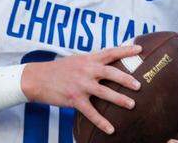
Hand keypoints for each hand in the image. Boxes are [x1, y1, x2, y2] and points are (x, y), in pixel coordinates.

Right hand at [20, 44, 141, 135]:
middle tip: (139, 85)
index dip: (125, 50)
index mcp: (87, 59)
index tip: (140, 48)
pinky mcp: (74, 99)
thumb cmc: (58, 70)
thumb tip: (108, 62)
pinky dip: (102, 122)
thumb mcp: (75, 61)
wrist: (37, 78)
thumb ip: (91, 62)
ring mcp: (80, 85)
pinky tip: (111, 129)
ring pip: (104, 92)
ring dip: (119, 99)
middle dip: (126, 79)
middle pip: (110, 72)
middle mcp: (86, 70)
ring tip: (132, 104)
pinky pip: (91, 112)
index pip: (110, 52)